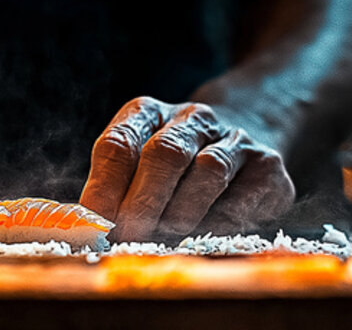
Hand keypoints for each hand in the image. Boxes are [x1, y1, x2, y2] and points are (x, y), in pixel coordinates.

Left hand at [80, 96, 294, 241]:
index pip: (119, 143)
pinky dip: (221, 220)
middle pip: (164, 154)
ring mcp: (234, 138)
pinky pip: (244, 195)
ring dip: (182, 212)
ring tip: (165, 237)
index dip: (104, 187)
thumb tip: (83, 231)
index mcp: (148, 113)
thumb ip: (110, 192)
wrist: (245, 138)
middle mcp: (192, 118)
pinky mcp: (268, 166)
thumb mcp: (136, 166)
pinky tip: (205, 235)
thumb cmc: (173, 168)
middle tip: (129, 236)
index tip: (95, 223)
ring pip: (208, 171)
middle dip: (143, 201)